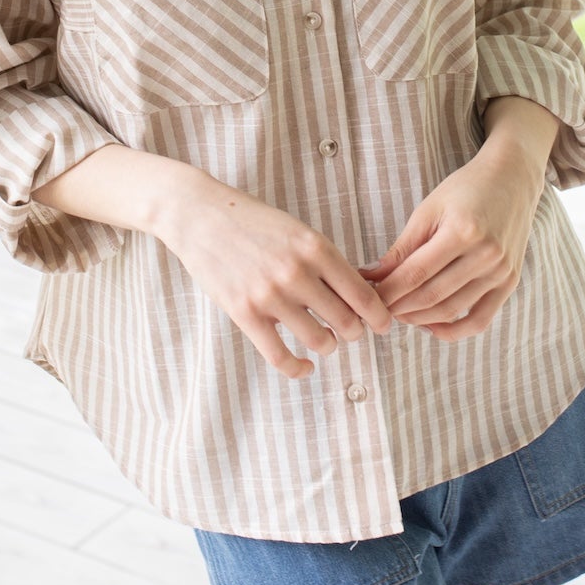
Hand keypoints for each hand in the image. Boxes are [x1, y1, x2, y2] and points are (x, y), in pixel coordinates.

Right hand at [159, 177, 392, 380]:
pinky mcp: (245, 314)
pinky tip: (304, 366)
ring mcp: (270, 295)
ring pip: (320, 342)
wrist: (201, 216)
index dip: (380, 316)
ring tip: (324, 339)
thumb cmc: (253, 222)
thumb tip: (360, 295)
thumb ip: (326, 261)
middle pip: (347, 323)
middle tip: (349, 330)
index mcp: (316, 248)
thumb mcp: (297, 232)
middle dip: (354, 332)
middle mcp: (297, 273)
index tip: (383, 325)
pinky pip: (281, 357)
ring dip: (328, 346)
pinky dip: (298, 368)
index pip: (363, 295)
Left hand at [360, 148, 545, 341]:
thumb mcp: (429, 209)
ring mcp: (501, 272)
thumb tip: (373, 276)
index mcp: (463, 231)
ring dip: (420, 319)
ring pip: (452, 310)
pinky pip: (480, 320)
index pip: (416, 273)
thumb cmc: (466, 189)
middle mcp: (486, 255)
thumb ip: (403, 246)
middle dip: (399, 307)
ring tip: (399, 313)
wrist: (512, 180)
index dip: (389, 291)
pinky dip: (454, 330)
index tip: (369, 296)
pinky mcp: (510, 282)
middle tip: (379, 308)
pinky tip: (431, 327)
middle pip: (432, 296)